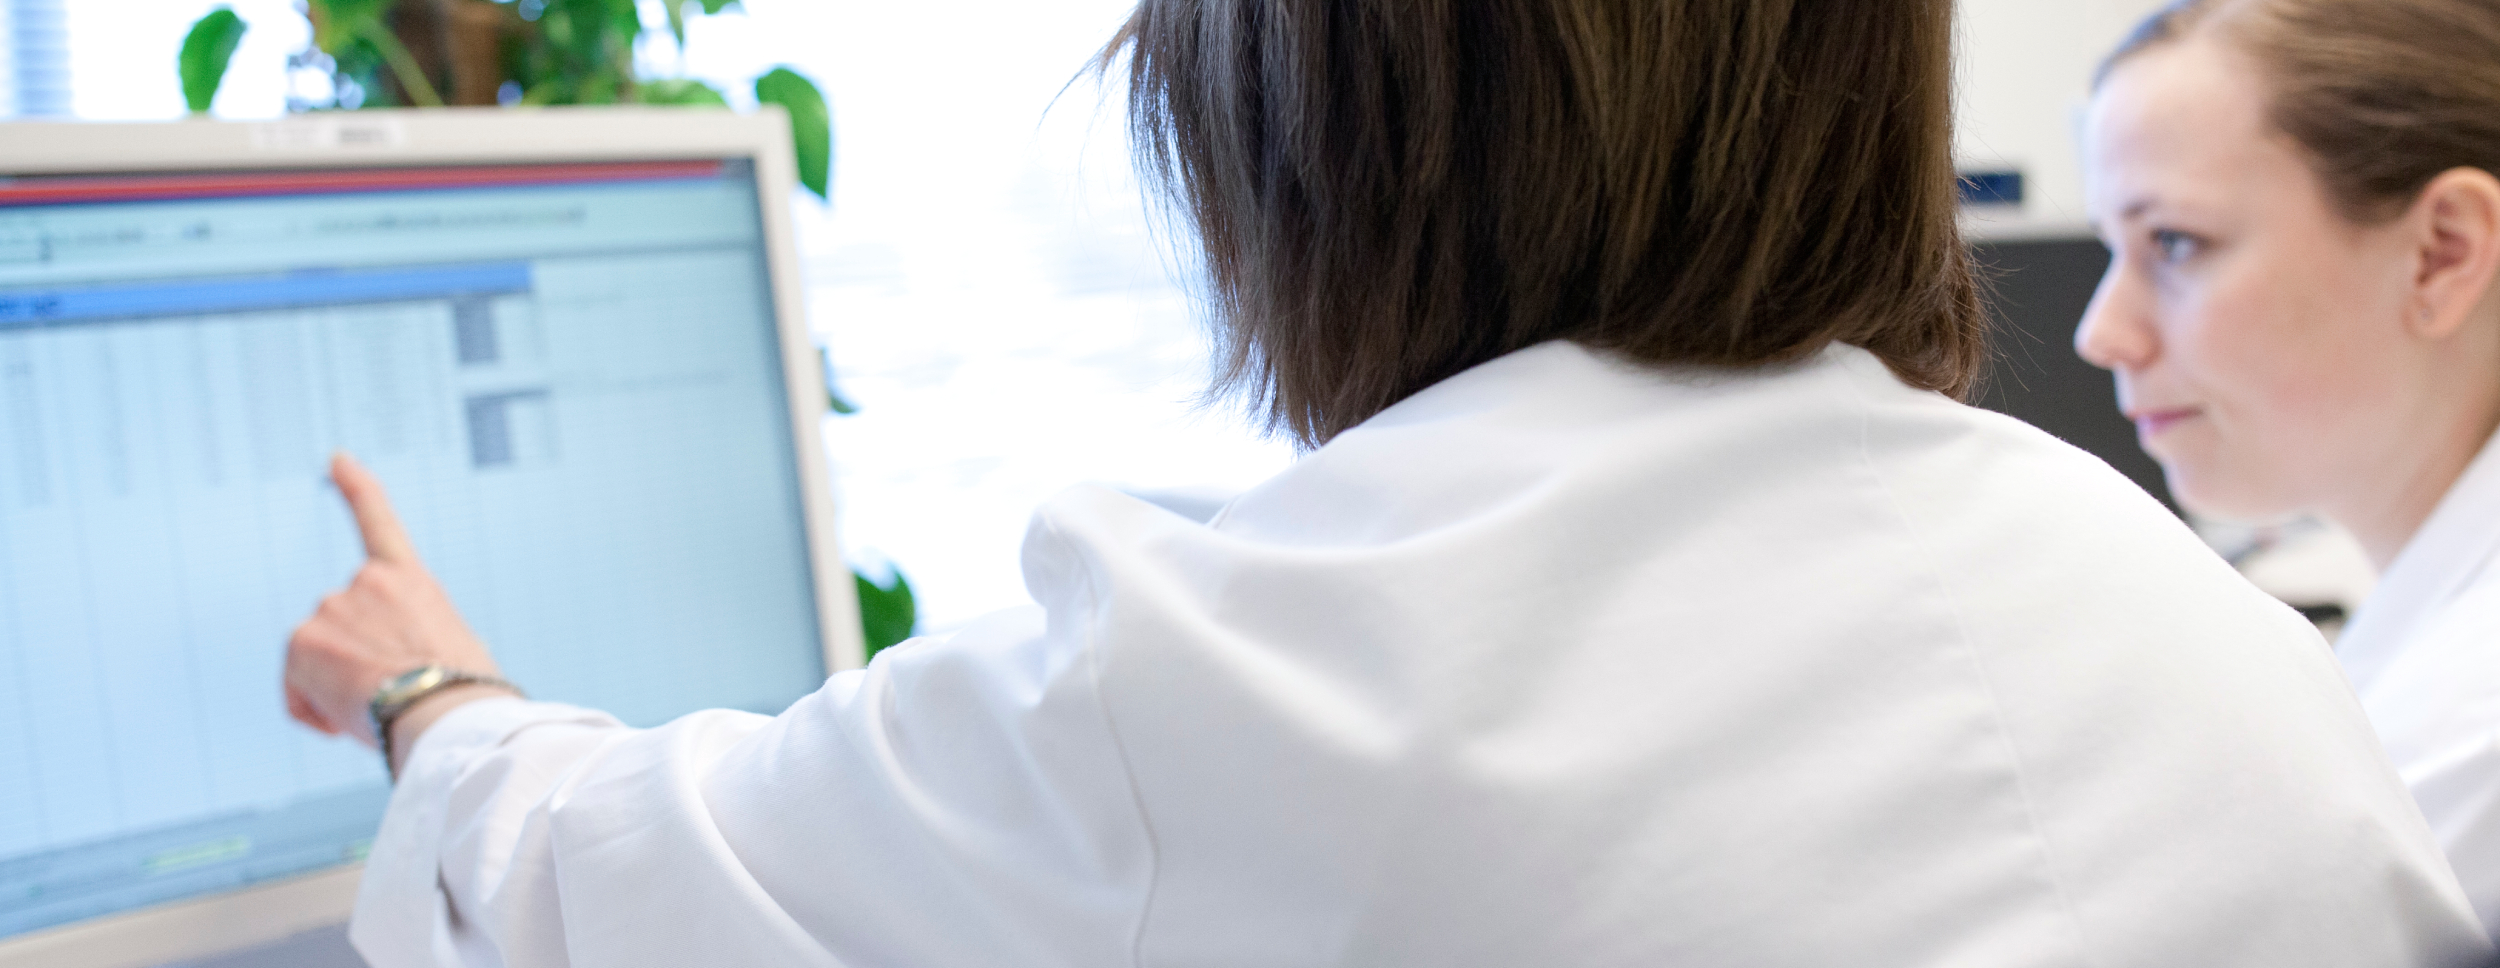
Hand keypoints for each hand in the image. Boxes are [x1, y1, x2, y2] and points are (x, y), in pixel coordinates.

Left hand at [284, 453, 503, 748]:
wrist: (447, 712)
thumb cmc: (464, 693)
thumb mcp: (454, 648)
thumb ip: (415, 638)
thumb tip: (400, 667)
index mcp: (411, 581)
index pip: (379, 521)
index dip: (356, 487)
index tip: (335, 460)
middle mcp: (366, 583)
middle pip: (341, 626)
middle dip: (352, 660)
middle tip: (388, 693)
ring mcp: (331, 609)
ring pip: (318, 657)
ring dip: (336, 686)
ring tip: (377, 708)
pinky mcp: (302, 641)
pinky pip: (296, 686)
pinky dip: (313, 708)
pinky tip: (345, 720)